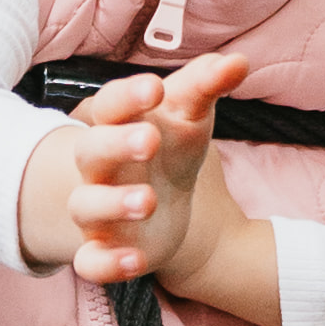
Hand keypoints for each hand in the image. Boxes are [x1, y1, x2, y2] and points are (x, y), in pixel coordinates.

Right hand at [24, 49, 280, 325]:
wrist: (166, 204)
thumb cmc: (171, 146)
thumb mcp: (191, 114)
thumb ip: (208, 85)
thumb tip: (239, 61)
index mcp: (116, 125)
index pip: (110, 104)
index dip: (128, 97)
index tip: (155, 89)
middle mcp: (99, 166)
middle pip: (90, 150)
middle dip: (116, 145)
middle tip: (150, 140)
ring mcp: (97, 209)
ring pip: (86, 205)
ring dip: (113, 203)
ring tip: (149, 200)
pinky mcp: (104, 249)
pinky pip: (90, 261)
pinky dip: (106, 264)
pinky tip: (136, 261)